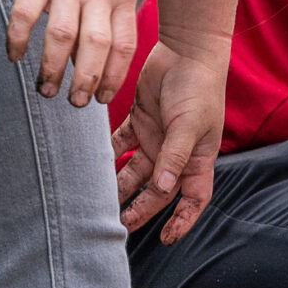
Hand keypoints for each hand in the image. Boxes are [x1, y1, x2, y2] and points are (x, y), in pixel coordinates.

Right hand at [10, 0, 138, 105]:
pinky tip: (14, 57)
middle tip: (74, 102)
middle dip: (86, 80)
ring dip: (53, 68)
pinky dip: (18, 40)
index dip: (114, 76)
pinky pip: (24, 15)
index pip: (124, 44)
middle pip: (96, 45)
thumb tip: (99, 67)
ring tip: (46, 89)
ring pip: (61, 36)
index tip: (101, 99)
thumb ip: (110, 19)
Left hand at [112, 36, 225, 243]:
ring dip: (118, 187)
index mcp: (197, 157)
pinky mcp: (139, 122)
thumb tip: (163, 188)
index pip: (193, 197)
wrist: (187, 49)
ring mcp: (156, 138)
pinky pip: (120, 144)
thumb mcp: (190, 124)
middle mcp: (176, 153)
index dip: (182, 219)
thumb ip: (174, 155)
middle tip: (116, 227)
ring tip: (96, 202)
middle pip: (157, 190)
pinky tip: (88, 164)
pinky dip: (106, 154)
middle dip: (140, 209)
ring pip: (135, 172)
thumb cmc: (199, 87)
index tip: (167, 238)